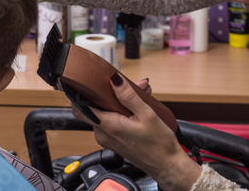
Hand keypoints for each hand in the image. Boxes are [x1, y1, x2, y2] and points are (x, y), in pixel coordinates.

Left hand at [71, 74, 200, 190]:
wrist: (168, 166)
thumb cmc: (160, 145)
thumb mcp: (147, 115)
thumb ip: (128, 96)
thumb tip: (114, 80)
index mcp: (108, 126)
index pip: (81, 108)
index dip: (82, 94)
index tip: (91, 84)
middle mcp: (103, 134)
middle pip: (95, 107)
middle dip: (108, 94)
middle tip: (127, 86)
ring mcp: (106, 139)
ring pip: (103, 114)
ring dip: (117, 103)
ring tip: (137, 96)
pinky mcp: (112, 141)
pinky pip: (110, 122)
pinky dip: (119, 113)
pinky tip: (135, 107)